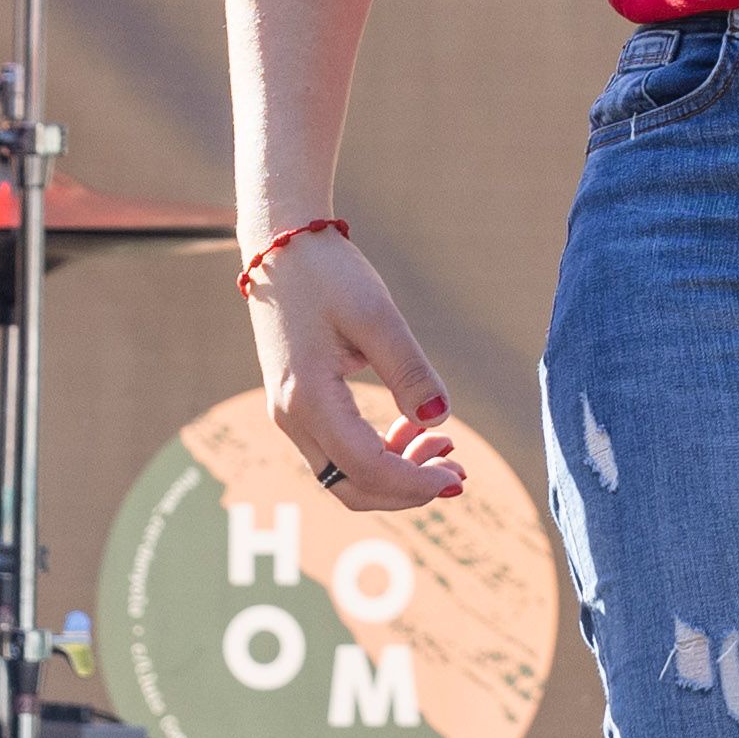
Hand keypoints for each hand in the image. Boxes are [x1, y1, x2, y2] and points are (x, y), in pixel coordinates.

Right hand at [249, 227, 466, 514]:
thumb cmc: (328, 274)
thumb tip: (440, 420)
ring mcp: (290, 415)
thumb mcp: (377, 316)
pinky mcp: (297, 405)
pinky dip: (377, 454)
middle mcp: (291, 417)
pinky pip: (338, 452)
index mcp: (308, 398)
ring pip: (343, 475)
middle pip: (351, 487)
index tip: (457, 477)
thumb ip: (409, 371)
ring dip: (394, 473)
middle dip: (406, 490)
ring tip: (444, 446)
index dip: (414, 483)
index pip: (366, 467)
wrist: (281, 247)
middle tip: (457, 471)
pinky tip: (412, 430)